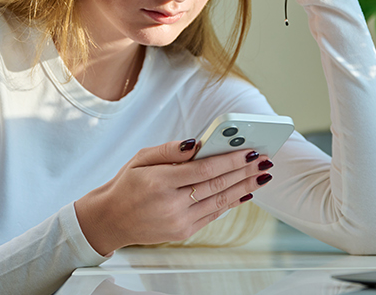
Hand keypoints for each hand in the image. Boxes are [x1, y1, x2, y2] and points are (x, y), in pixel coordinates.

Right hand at [74, 138, 276, 255]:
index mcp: (159, 182)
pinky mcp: (183, 232)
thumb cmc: (127, 185)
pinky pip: (214, 215)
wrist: (111, 220)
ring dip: (244, 187)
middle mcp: (171, 204)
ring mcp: (179, 221)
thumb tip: (197, 144)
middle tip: (264, 159)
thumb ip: (170, 150)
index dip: (230, 160)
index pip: (204, 169)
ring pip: (220, 201)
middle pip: (217, 185)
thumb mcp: (140, 159)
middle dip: (244, 171)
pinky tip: (245, 192)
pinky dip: (231, 202)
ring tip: (262, 175)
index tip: (250, 150)